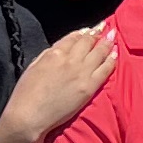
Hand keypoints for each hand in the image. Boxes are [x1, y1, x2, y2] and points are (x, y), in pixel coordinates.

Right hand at [0, 23, 119, 142]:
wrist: (30, 115)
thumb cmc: (26, 94)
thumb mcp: (34, 66)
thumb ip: (49, 55)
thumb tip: (60, 48)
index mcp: (54, 53)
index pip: (73, 38)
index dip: (83, 32)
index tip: (90, 29)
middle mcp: (70, 60)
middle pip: (88, 42)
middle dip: (98, 32)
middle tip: (106, 27)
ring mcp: (82, 73)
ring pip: (99, 52)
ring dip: (108, 42)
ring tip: (114, 35)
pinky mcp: (89, 87)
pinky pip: (105, 69)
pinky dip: (112, 59)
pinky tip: (116, 53)